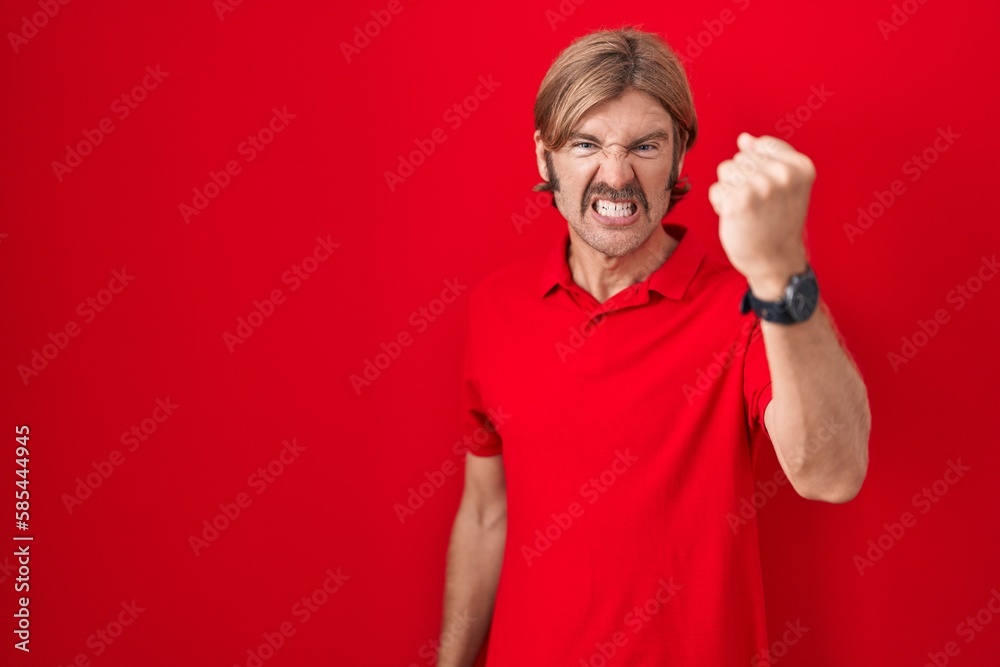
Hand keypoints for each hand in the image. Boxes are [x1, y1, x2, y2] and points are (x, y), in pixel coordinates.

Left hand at [708, 132, 813, 299]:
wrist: (776, 262)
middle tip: (759, 206)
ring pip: (726, 170)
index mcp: (800, 166)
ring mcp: (761, 186)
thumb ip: (768, 158)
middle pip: (741, 158)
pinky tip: (736, 218)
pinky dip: (720, 204)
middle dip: (742, 180)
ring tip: (748, 210)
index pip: (761, 146)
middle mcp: (783, 174)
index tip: (771, 193)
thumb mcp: (786, 186)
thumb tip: (744, 138)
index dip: (757, 169)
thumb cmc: (778, 223)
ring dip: (730, 191)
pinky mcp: (739, 201)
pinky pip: (716, 189)